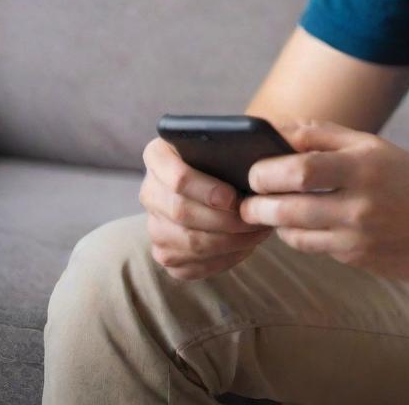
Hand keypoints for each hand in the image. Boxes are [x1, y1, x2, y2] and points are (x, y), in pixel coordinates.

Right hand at [139, 136, 273, 281]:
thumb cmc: (227, 156)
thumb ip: (231, 144)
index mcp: (159, 155)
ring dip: (230, 241)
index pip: (177, 178)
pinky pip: (191, 266)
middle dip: (225, 219)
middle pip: (183, 212)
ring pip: (189, 242)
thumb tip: (254, 162)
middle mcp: (150, 191)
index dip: (207, 191)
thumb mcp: (226, 141)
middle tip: (256, 216)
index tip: (233, 198)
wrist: (217, 180)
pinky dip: (224, 259)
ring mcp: (154, 225)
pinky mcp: (164, 253)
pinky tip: (245, 246)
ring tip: (258, 231)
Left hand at [238, 120, 408, 280]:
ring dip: (274, 223)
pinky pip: (316, 248)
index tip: (253, 170)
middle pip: (288, 208)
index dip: (268, 171)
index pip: (302, 169)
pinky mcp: (357, 260)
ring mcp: (357, 237)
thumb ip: (324, 135)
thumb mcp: (372, 145)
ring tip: (267, 211)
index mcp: (362, 167)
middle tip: (246, 200)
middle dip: (257, 206)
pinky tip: (301, 224)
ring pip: (295, 234)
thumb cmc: (407, 176)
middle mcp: (359, 204)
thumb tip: (280, 130)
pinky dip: (301, 236)